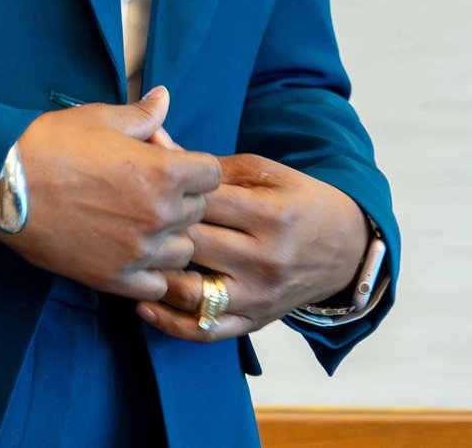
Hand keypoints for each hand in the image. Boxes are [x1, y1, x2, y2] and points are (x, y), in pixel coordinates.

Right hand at [0, 86, 222, 300]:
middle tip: (147, 190)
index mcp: (163, 172)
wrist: (3, 186)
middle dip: (182, 198)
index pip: (212, 174)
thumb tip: (165, 97)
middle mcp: (160, 214)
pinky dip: (152, 272)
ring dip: (170, 237)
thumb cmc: (51, 144)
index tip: (171, 165)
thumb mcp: (99, 118)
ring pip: (183, 250)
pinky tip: (132, 254)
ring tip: (140, 224)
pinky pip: (157, 284)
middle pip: (199, 211)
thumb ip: (142, 115)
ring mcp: (139, 251)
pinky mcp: (115, 278)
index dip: (194, 167)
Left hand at [134, 152, 368, 341]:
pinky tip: (144, 304)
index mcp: (271, 215)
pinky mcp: (255, 321)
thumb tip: (157, 142)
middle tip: (125, 218)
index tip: (140, 183)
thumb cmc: (299, 202)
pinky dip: (171, 323)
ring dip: (156, 277)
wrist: (345, 250)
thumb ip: (210, 165)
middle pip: (194, 245)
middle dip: (157, 231)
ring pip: (193, 292)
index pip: (205, 202)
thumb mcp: (266, 173)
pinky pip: (206, 330)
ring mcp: (259, 295)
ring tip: (128, 259)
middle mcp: (265, 259)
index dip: (168, 191)